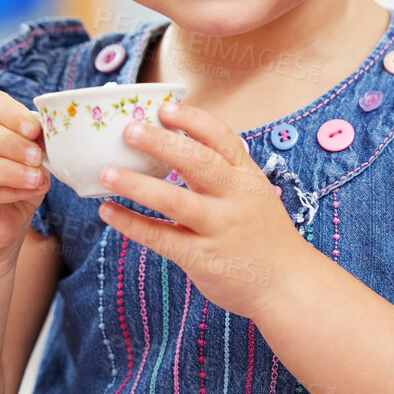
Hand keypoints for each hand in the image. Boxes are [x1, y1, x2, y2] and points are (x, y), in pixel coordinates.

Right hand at [0, 89, 49, 257]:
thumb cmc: (11, 181)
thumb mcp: (28, 158)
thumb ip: (34, 144)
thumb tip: (48, 137)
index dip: (13, 115)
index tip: (35, 130)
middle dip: (10, 143)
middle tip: (36, 157)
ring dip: (8, 170)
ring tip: (35, 178)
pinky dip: (6, 192)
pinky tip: (26, 192)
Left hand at [94, 100, 308, 320]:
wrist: (288, 285)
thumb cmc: (264, 236)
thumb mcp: (255, 194)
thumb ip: (224, 173)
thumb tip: (175, 146)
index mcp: (247, 177)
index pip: (222, 138)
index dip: (192, 121)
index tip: (164, 108)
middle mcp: (234, 198)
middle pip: (196, 162)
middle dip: (161, 143)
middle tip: (128, 130)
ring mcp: (218, 228)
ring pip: (174, 200)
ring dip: (136, 184)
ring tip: (105, 172)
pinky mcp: (201, 258)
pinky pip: (161, 237)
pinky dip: (131, 224)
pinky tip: (109, 212)